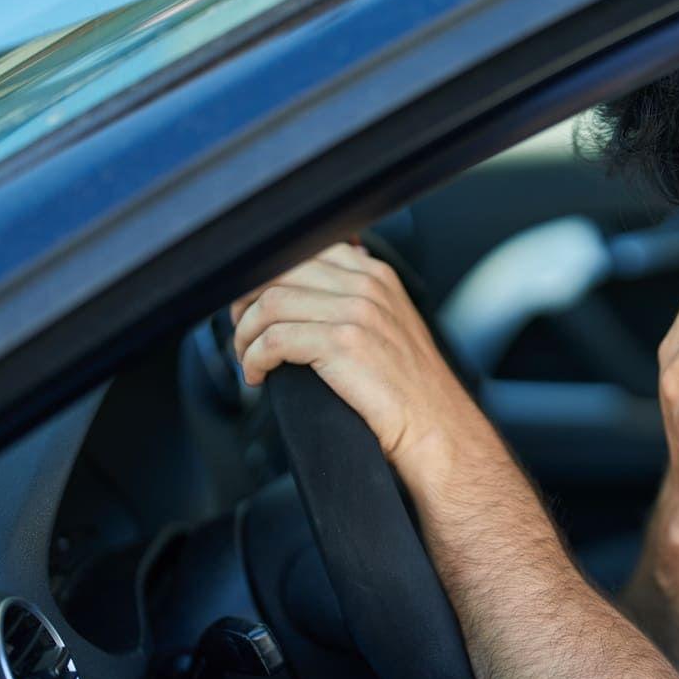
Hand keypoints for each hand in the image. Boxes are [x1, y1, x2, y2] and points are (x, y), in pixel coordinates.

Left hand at [230, 240, 484, 472]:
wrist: (436, 427)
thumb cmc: (411, 389)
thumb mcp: (391, 326)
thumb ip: (357, 299)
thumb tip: (310, 292)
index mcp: (376, 275)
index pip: (303, 252)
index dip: (266, 277)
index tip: (254, 304)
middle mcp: (366, 285)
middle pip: (280, 271)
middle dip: (248, 301)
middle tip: (243, 331)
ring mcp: (356, 312)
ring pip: (269, 303)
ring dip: (245, 334)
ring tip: (248, 358)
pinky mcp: (342, 343)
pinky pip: (273, 339)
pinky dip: (253, 358)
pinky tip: (257, 375)